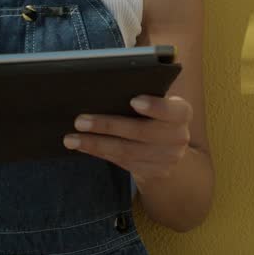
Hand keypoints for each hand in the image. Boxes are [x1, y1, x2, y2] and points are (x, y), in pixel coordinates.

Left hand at [64, 95, 192, 185]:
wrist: (170, 147)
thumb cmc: (156, 112)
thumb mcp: (159, 100)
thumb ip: (145, 90)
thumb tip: (107, 82)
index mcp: (182, 113)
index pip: (172, 110)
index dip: (155, 106)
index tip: (134, 101)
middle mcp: (178, 137)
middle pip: (141, 132)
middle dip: (108, 125)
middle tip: (79, 120)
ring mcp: (166, 159)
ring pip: (126, 151)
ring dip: (95, 143)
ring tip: (71, 137)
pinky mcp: (151, 172)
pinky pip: (121, 161)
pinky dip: (98, 152)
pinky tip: (81, 145)